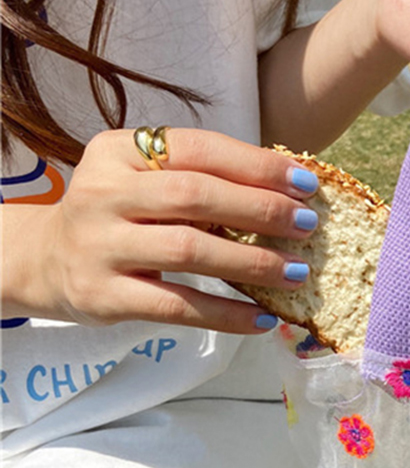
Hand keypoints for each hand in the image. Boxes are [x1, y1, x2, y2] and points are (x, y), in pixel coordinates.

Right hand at [1, 129, 320, 332]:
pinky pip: (177, 306)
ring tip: (295, 272)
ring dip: (252, 263)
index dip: (257, 166)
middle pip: (196, 196)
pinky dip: (226, 314)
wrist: (44, 261)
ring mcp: (99, 245)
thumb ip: (199, 178)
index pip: (199, 150)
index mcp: (118, 151)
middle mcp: (103, 193)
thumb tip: (288, 191)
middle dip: (261, 210)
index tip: (305, 184)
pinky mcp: (103, 295)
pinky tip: (263, 318)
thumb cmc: (118, 217)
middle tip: (307, 226)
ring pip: (189, 250)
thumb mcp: (143, 181)